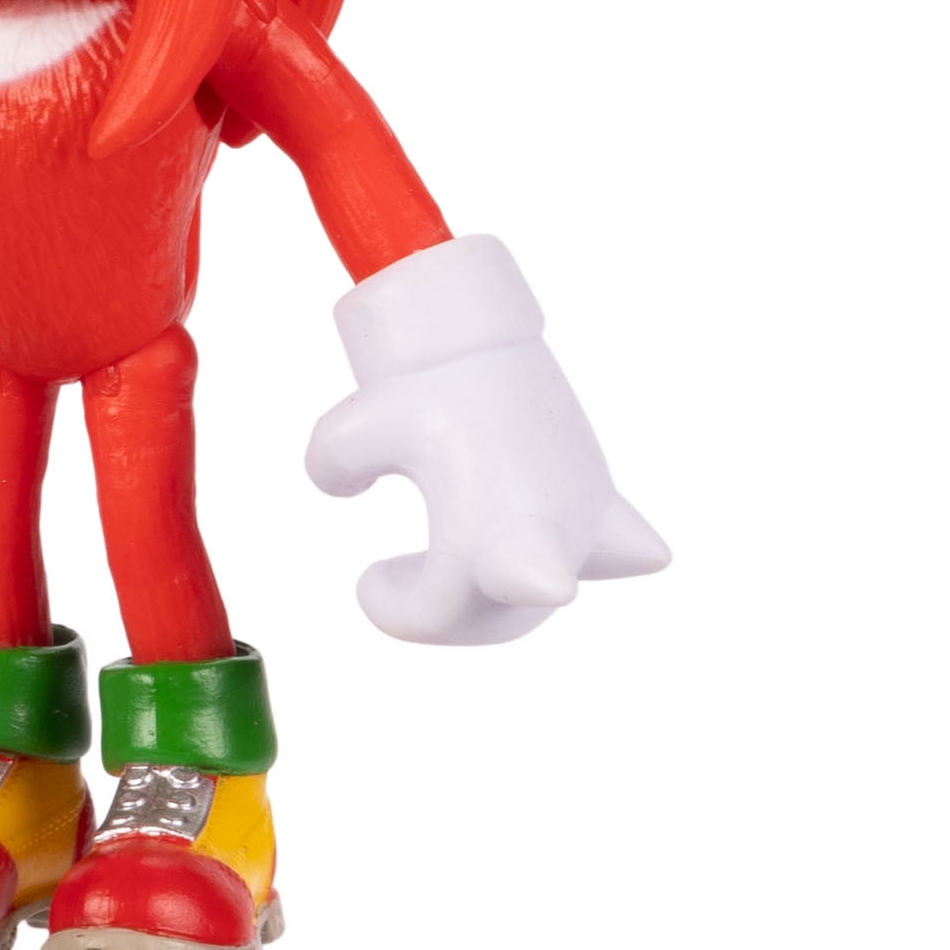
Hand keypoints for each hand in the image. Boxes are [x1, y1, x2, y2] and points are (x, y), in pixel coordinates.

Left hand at [306, 236, 668, 645]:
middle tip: (389, 575)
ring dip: (486, 601)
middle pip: (489, 619)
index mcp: (491, 532)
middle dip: (436, 611)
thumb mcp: (355, 426)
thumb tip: (347, 490)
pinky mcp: (599, 498)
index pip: (441, 610)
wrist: (483, 331)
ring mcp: (583, 520)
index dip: (400, 611)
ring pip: (538, 601)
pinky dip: (574, 563)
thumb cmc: (422, 381)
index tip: (367, 577)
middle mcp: (549, 535)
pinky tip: (566, 565)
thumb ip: (334, 466)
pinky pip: (614, 551)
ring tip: (435, 564)